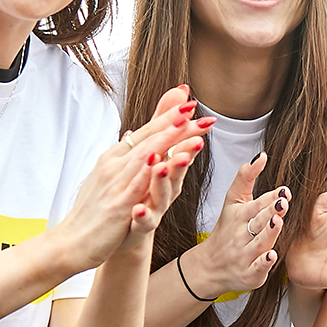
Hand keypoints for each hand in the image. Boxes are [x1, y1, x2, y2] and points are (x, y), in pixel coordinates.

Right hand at [49, 86, 199, 268]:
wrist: (69, 241)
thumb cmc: (93, 210)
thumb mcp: (112, 178)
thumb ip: (128, 158)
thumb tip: (134, 135)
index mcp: (114, 159)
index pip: (145, 132)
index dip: (167, 116)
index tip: (189, 101)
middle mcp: (113, 166)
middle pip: (148, 139)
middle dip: (173, 122)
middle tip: (195, 106)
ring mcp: (114, 185)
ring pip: (144, 157)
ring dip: (166, 140)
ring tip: (185, 123)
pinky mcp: (117, 208)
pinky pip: (133, 188)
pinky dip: (146, 174)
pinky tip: (160, 161)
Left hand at [119, 117, 213, 253]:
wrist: (121, 235)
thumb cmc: (140, 194)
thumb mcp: (154, 153)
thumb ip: (166, 123)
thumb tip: (180, 91)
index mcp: (167, 170)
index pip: (181, 148)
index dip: (191, 133)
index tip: (205, 118)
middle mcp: (164, 189)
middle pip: (177, 170)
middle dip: (186, 154)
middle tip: (196, 141)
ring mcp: (153, 209)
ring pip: (162, 195)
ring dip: (164, 180)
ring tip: (162, 166)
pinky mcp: (138, 228)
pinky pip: (142, 222)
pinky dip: (142, 215)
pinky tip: (138, 209)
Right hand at [183, 151, 285, 298]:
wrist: (209, 266)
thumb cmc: (226, 230)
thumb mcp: (232, 201)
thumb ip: (246, 178)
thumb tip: (262, 155)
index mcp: (239, 215)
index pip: (256, 204)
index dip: (271, 197)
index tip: (283, 191)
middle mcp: (241, 235)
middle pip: (258, 221)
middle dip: (271, 211)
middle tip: (282, 202)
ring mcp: (245, 255)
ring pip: (259, 242)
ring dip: (269, 232)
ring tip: (277, 221)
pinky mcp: (250, 274)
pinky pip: (257, 268)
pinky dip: (264, 263)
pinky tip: (271, 255)